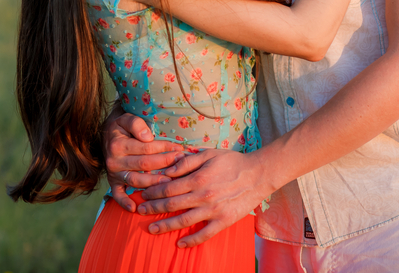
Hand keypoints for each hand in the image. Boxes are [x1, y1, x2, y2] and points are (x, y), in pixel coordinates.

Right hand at [103, 112, 184, 211]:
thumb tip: (148, 137)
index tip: (179, 148)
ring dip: (153, 183)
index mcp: (118, 144)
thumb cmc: (122, 126)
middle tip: (181, 163)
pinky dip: (124, 202)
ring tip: (169, 182)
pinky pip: (117, 194)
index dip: (165, 148)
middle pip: (144, 164)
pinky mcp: (112, 182)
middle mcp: (114, 160)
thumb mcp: (126, 118)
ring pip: (135, 180)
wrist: (106, 134)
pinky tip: (134, 208)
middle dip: (164, 163)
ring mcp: (113, 173)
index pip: (146, 148)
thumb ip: (136, 124)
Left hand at [136, 148, 273, 246]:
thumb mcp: (208, 154)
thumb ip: (186, 162)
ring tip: (151, 229)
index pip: (168, 187)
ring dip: (165, 226)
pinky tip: (180, 244)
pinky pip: (205, 234)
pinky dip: (191, 240)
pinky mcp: (224, 221)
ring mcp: (213, 211)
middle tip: (140, 211)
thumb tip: (167, 170)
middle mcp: (203, 196)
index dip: (152, 192)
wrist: (258, 175)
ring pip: (183, 221)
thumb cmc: (232, 162)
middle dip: (153, 208)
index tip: (142, 194)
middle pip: (171, 205)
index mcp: (197, 179)